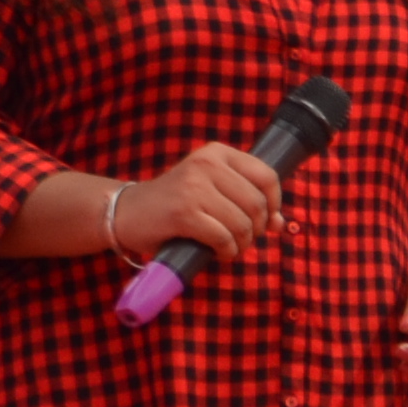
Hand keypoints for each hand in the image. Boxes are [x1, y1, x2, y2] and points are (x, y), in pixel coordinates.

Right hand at [131, 140, 284, 263]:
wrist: (126, 212)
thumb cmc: (175, 203)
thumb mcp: (212, 192)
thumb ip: (246, 201)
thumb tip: (281, 224)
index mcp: (217, 153)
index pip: (267, 176)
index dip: (274, 204)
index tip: (265, 221)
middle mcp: (206, 164)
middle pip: (256, 203)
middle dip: (257, 229)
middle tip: (244, 240)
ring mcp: (193, 187)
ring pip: (242, 222)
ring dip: (242, 243)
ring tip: (231, 248)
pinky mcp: (182, 213)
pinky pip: (223, 237)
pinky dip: (227, 251)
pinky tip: (220, 253)